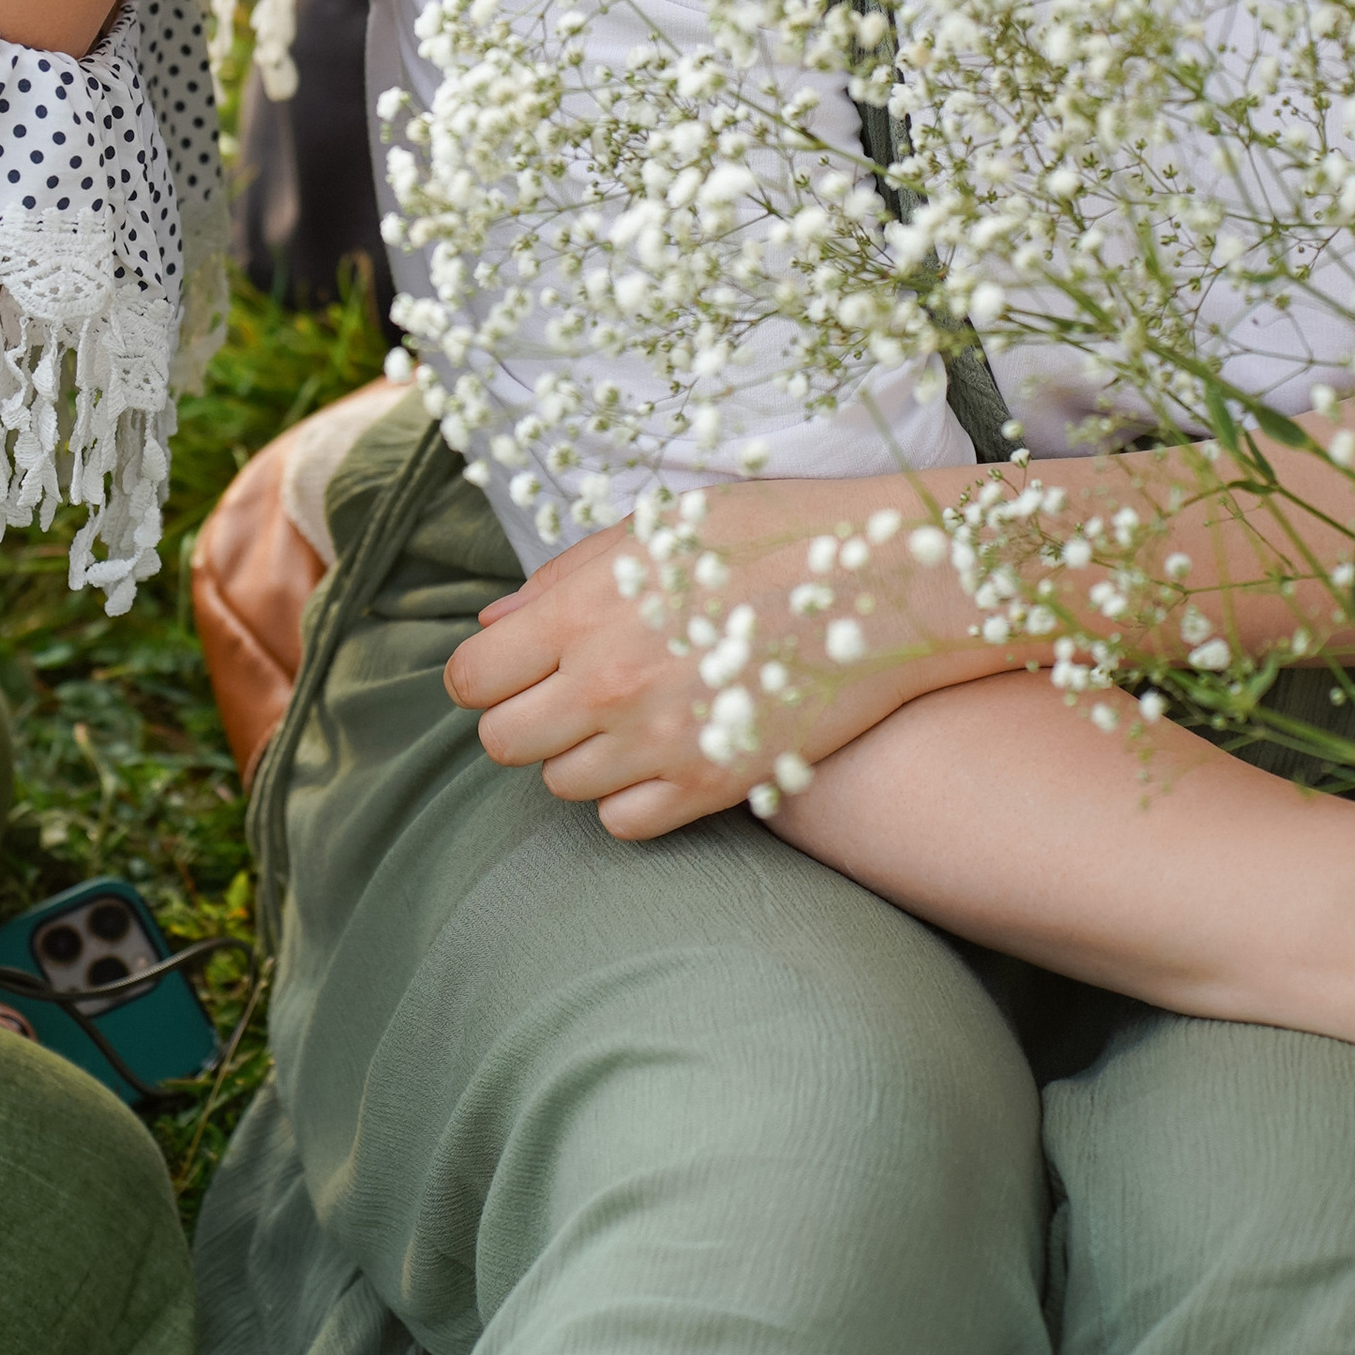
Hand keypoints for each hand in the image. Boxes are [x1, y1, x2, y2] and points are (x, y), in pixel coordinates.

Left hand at [443, 486, 997, 840]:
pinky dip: (632, 799)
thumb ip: (561, 581)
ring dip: (583, 756)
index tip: (519, 668)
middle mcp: (607, 683)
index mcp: (582, 610)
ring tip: (635, 714)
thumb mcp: (653, 529)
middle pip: (501, 742)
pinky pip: (622, 825)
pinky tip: (666, 753)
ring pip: (560, 785)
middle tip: (573, 693)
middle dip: (527, 718)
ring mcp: (658, 742)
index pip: (471, 678)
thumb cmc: (768, 536)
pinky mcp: (712, 786)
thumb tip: (491, 628)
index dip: (488, 675)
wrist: (882, 581)